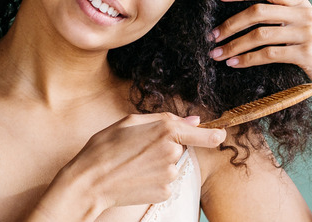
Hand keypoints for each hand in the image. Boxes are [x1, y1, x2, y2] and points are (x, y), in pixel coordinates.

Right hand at [57, 113, 224, 211]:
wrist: (90, 182)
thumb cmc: (104, 148)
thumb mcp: (129, 122)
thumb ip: (164, 119)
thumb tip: (193, 121)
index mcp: (166, 130)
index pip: (202, 134)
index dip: (213, 135)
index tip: (221, 135)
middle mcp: (172, 152)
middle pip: (179, 147)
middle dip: (164, 146)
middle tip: (138, 148)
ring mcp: (169, 175)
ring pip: (171, 165)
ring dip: (158, 163)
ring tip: (132, 163)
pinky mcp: (164, 192)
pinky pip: (164, 182)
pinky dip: (154, 179)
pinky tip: (135, 177)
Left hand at [209, 0, 311, 101]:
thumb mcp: (305, 25)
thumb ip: (286, 9)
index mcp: (301, 3)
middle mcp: (304, 14)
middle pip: (258, 11)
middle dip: (230, 23)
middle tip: (213, 35)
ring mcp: (306, 33)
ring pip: (260, 34)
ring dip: (234, 45)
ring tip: (218, 53)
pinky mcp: (306, 53)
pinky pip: (268, 54)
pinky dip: (247, 59)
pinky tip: (234, 64)